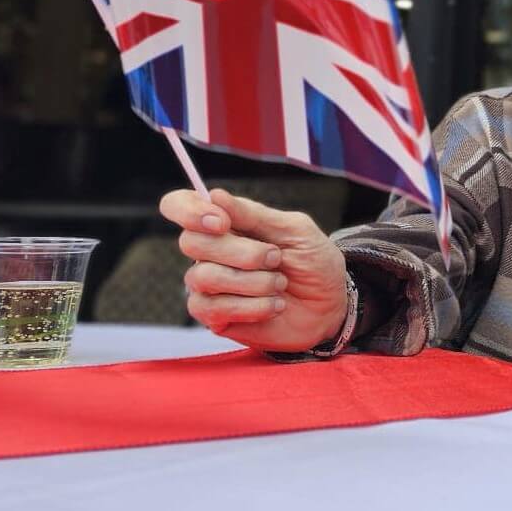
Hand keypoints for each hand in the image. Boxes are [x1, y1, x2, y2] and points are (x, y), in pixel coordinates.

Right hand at [158, 188, 348, 351]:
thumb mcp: (295, 231)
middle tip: (276, 258)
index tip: (222, 222)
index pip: (179, 205)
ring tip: (280, 284)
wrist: (332, 305)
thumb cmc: (314, 263)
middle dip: (242, 252)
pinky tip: (275, 305)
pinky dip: (252, 306)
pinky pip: (212, 308)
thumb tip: (214, 195)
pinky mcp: (213, 316)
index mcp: (225, 224)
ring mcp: (208, 285)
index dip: (190, 211)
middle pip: (191, 242)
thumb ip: (255, 214)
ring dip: (253, 281)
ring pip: (203, 276)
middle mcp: (209, 252)